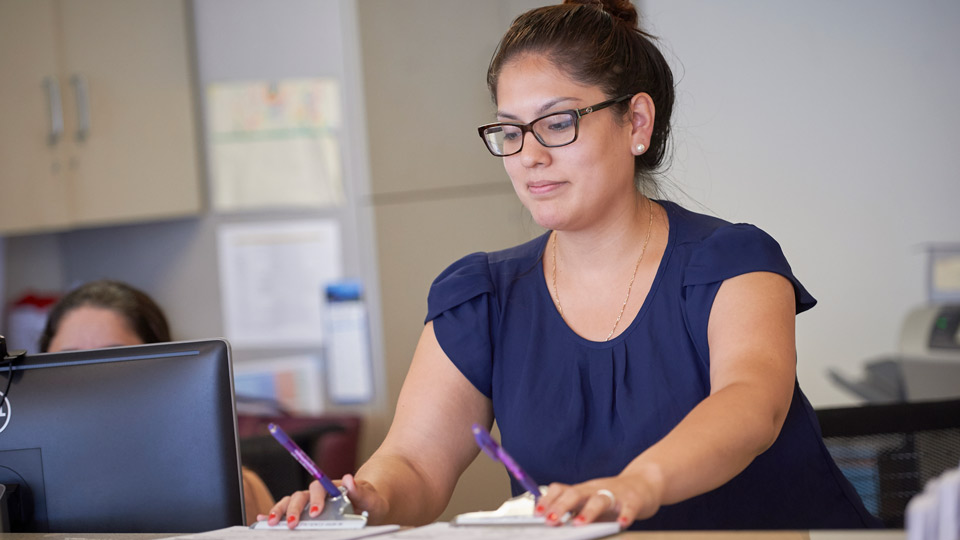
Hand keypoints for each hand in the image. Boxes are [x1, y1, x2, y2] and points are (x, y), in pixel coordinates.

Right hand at [257, 474, 389, 528]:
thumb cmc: (370, 502)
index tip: (315, 512)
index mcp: (333, 488)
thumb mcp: (372, 499)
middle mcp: (318, 495)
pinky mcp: (303, 514)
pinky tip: (262, 520)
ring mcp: (309, 504)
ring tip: (272, 523)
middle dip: (294, 509)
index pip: (319, 487)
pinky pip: (285, 512)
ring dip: (279, 511)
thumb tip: (349, 478)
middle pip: (300, 496)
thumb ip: (361, 491)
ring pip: (289, 502)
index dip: (315, 499)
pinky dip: (272, 514)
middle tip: (293, 524)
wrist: (369, 506)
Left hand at [534, 470, 662, 528]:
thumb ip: (574, 511)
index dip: (548, 500)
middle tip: (550, 521)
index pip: (561, 490)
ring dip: (588, 511)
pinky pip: (629, 507)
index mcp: (582, 490)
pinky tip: (621, 523)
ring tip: (579, 524)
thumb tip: (553, 524)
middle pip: (575, 493)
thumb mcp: (589, 502)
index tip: (537, 513)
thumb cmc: (613, 497)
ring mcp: (615, 494)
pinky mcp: (634, 500)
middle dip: (561, 506)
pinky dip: (625, 515)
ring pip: (600, 499)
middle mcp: (595, 489)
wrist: (644, 484)